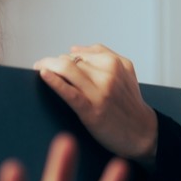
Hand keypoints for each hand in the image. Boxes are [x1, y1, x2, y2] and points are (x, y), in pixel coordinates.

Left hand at [33, 44, 157, 161]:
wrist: (142, 132)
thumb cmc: (128, 102)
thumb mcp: (124, 71)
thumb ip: (101, 55)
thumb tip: (73, 48)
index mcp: (114, 63)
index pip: (76, 54)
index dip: (60, 59)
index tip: (49, 64)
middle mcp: (108, 74)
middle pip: (68, 60)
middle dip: (51, 63)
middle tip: (39, 67)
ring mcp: (100, 91)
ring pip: (66, 69)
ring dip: (47, 67)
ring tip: (38, 71)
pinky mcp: (91, 109)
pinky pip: (69, 91)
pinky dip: (54, 81)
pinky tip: (43, 75)